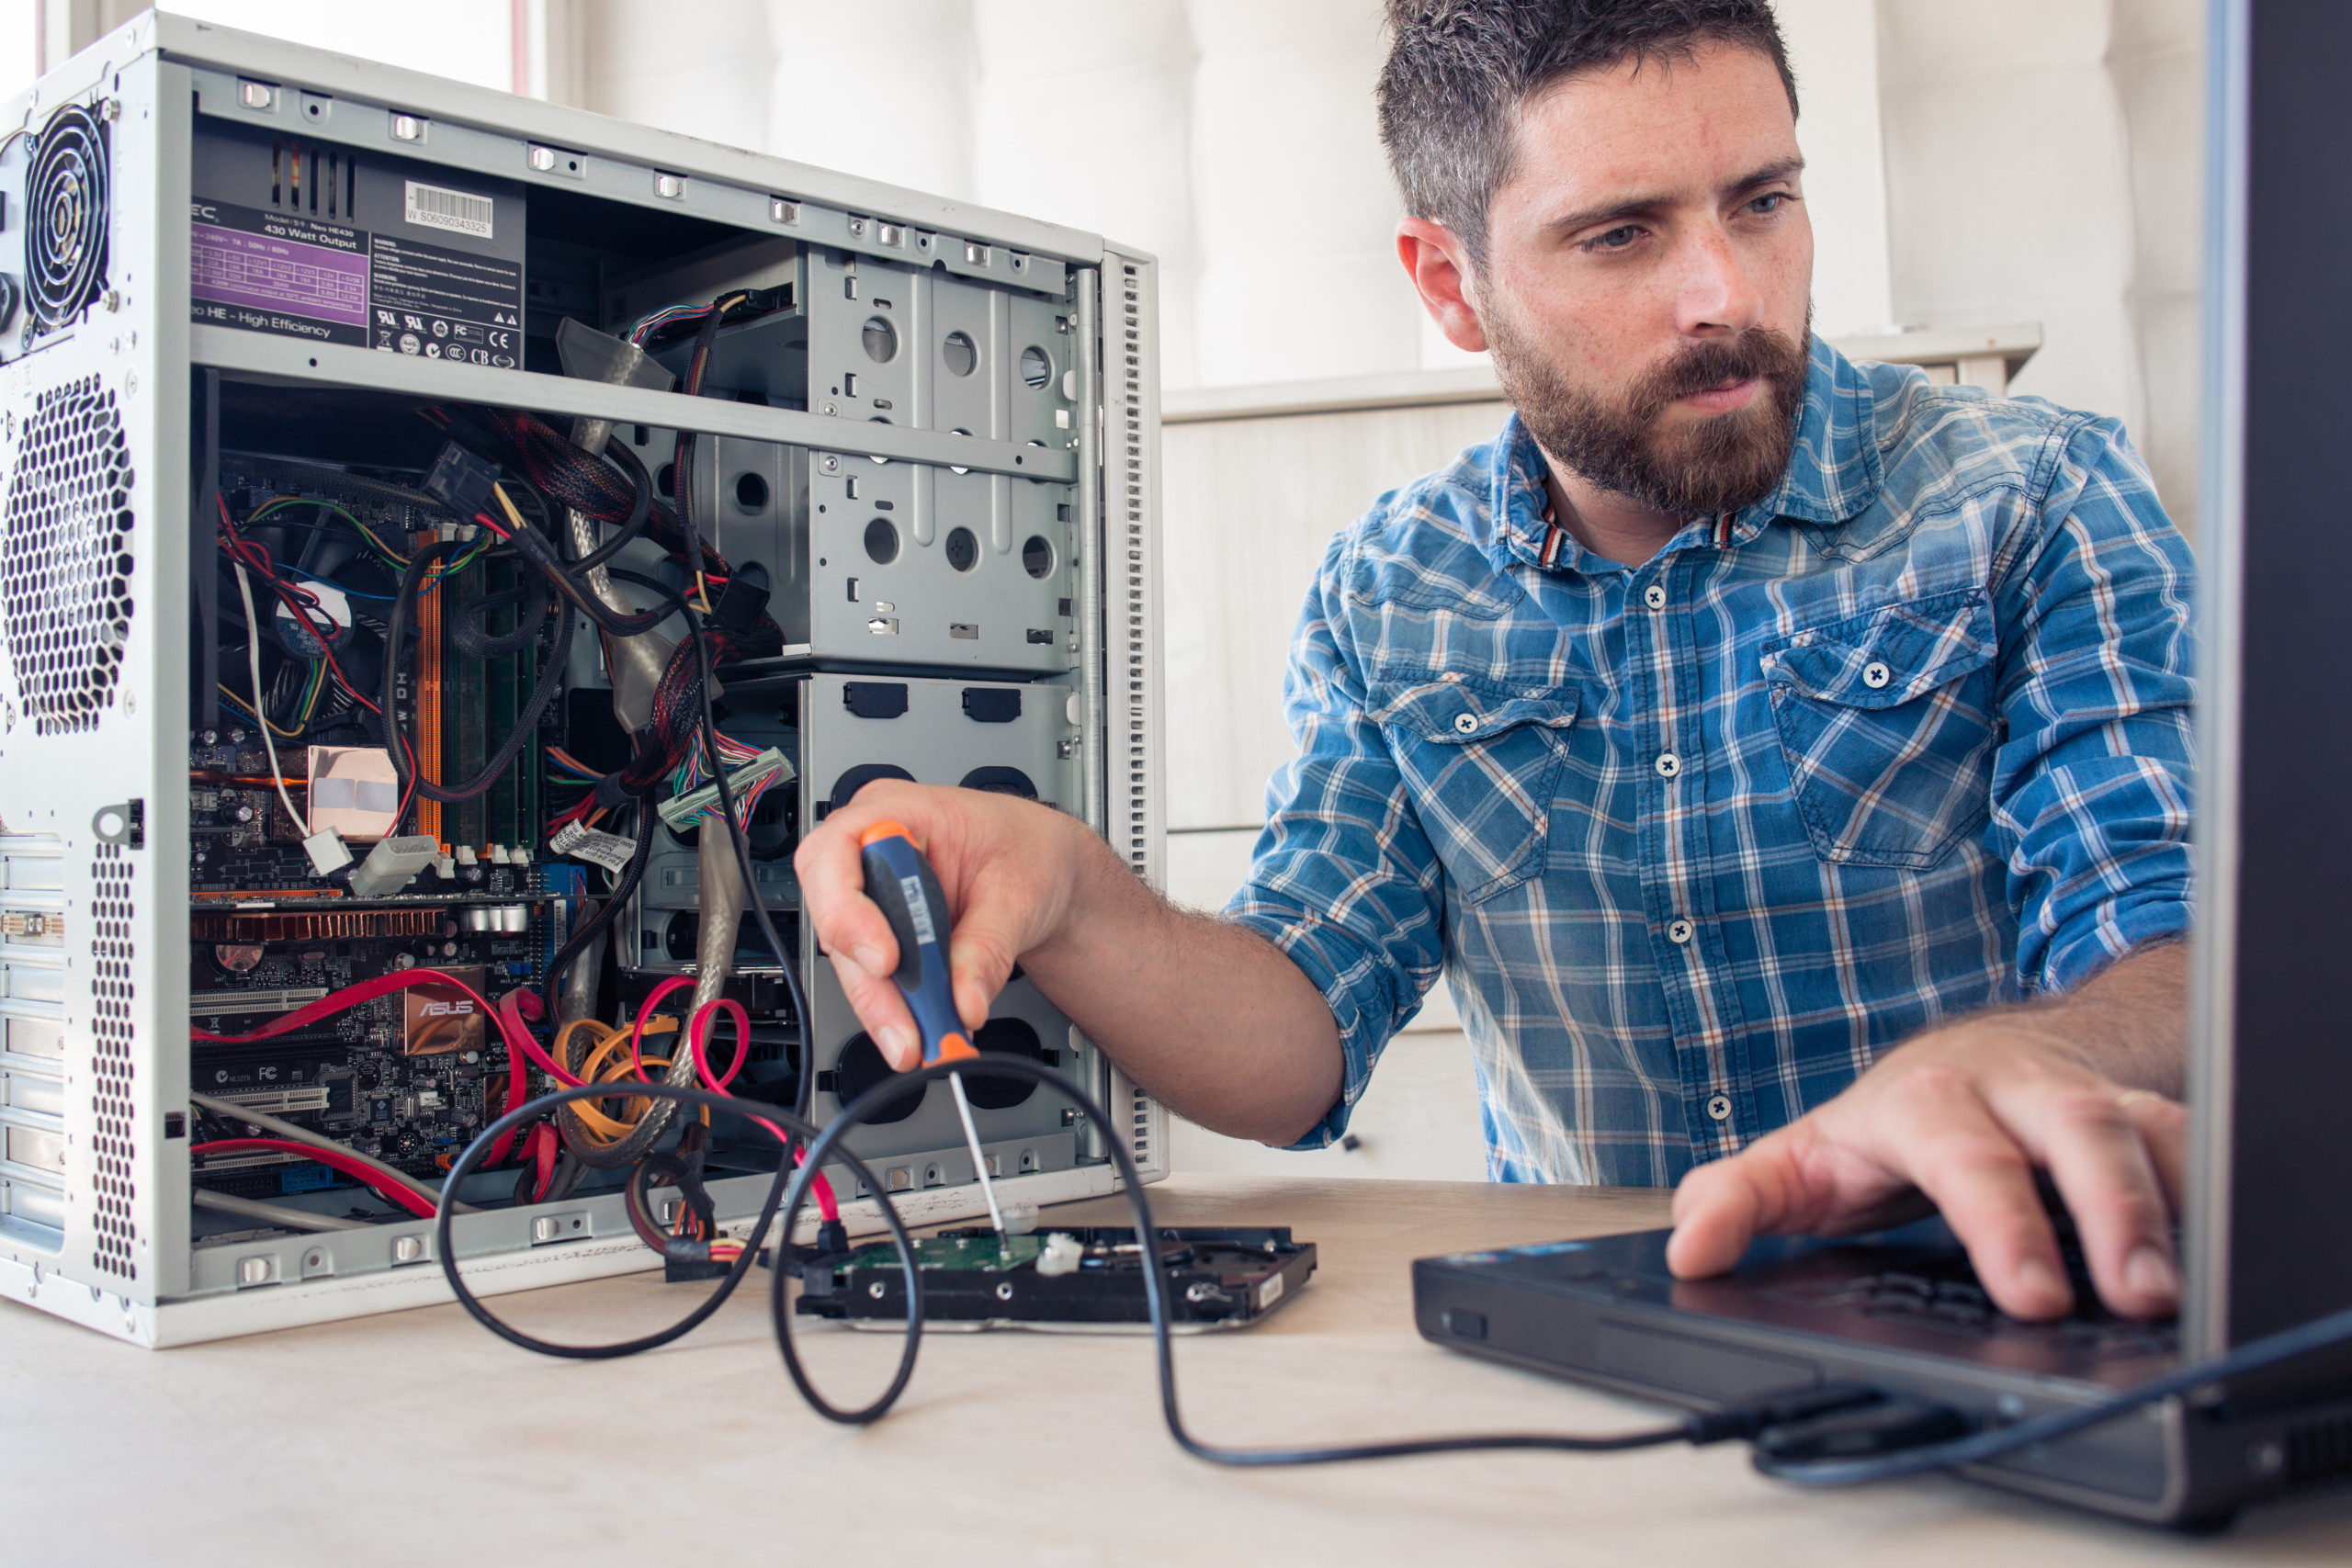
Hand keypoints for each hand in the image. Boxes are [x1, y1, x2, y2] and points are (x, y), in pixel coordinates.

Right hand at [793, 780, 1092, 1070]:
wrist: (1044, 871)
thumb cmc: (1027, 853)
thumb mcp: (1017, 894)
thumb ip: (988, 949)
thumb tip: (964, 1000)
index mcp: (897, 809)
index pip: (836, 852)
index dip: (847, 911)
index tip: (886, 961)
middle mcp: (871, 848)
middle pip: (836, 918)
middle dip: (871, 984)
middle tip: (908, 1032)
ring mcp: (872, 892)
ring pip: (849, 957)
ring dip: (884, 1007)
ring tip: (921, 1041)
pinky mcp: (881, 932)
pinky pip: (872, 975)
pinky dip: (897, 1008)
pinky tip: (920, 1029)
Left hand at [1664, 1014, 2187, 1320]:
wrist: (1967, 1056)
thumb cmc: (1883, 1126)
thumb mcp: (1799, 1160)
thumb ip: (1737, 1200)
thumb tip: (1688, 1246)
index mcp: (1924, 1100)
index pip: (1963, 1154)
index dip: (1999, 1219)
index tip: (2030, 1297)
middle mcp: (2010, 1089)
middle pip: (2071, 1131)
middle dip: (2106, 1211)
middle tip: (2127, 1296)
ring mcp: (2078, 1097)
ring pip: (2141, 1131)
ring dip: (2169, 1205)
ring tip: (2175, 1290)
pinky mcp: (2134, 1116)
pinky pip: (2186, 1140)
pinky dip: (2205, 1188)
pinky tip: (2212, 1248)